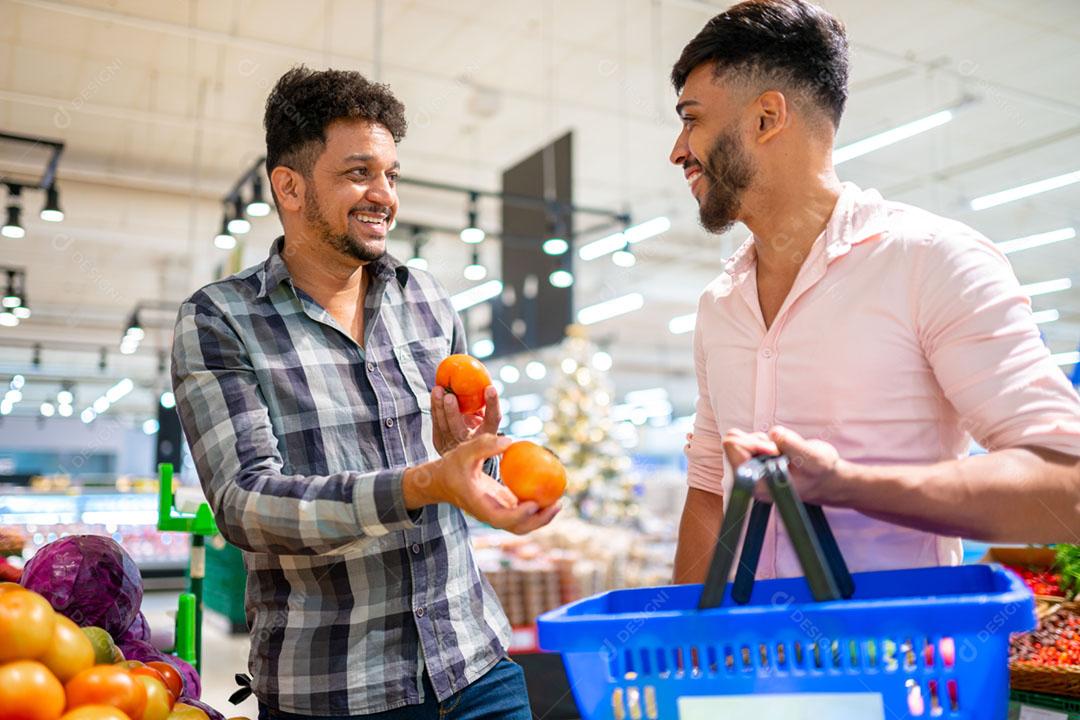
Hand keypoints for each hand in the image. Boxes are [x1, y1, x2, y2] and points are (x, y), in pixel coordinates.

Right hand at [405, 434, 560, 534]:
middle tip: (558, 504)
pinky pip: (522, 511)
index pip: (500, 519)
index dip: (518, 516)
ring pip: (522, 524)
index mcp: (479, 506)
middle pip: (517, 528)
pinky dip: (536, 507)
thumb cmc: (452, 465)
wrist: (442, 480)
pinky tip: (549, 492)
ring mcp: (497, 512)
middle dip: (539, 521)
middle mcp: (490, 514)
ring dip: (541, 517)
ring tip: (558, 502)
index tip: (534, 504)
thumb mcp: (464, 451)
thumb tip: (511, 442)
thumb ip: (484, 445)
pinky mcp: (501, 507)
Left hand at [431, 385, 501, 455]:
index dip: (492, 404)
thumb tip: (481, 383)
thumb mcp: (485, 419)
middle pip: (458, 429)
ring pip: (442, 426)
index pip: (493, 419)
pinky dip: (434, 408)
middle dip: (452, 412)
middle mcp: (469, 443)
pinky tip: (434, 395)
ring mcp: (452, 445)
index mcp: (487, 435)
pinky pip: (435, 423)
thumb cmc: (477, 428)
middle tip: (449, 396)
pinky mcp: (439, 441)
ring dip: (438, 407)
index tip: (490, 388)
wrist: (466, 452)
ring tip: (438, 390)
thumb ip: (483, 405)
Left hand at [722, 426, 847, 504]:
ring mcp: (749, 470)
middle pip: (734, 442)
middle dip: (758, 441)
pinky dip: (766, 441)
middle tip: (780, 452)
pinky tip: (781, 452)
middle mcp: (748, 479)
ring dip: (764, 441)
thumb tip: (774, 433)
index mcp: (756, 485)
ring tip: (784, 453)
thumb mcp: (812, 458)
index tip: (773, 449)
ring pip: (743, 439)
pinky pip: (751, 439)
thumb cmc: (820, 472)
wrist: (825, 479)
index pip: (733, 450)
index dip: (753, 443)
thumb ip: (792, 445)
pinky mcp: (754, 461)